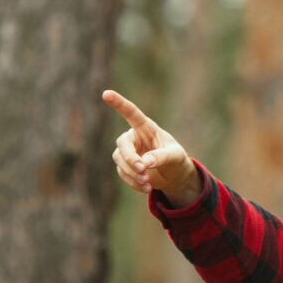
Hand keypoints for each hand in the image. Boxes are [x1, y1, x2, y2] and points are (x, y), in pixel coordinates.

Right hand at [103, 90, 197, 205]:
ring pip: (120, 159)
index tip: (106, 94)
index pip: (131, 113)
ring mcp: (127, 152)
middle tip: (143, 170)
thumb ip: (161, 156)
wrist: (173, 176)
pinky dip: (133, 182)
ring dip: (132, 172)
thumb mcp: (175, 156)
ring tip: (148, 182)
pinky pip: (123, 173)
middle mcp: (134, 137)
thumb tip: (145, 163)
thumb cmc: (176, 159)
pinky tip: (146, 188)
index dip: (119, 103)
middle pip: (122, 143)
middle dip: (130, 158)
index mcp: (146, 127)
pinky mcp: (124, 166)